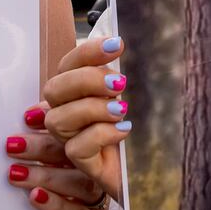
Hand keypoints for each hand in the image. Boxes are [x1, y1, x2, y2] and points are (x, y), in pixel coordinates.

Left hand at [6, 128, 108, 209]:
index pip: (77, 131)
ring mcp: (98, 199)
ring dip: (44, 175)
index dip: (54, 124)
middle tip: (12, 145)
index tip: (27, 119)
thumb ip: (39, 139)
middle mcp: (97, 172)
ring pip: (80, 183)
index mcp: (88, 150)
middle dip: (42, 147)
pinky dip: (55, 204)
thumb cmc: (36, 192)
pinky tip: (35, 196)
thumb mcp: (35, 162)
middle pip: (78, 154)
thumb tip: (29, 114)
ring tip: (15, 173)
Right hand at [38, 36, 129, 200]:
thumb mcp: (132, 94)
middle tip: (118, 83)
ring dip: (92, 109)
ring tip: (122, 110)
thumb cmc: (142, 127)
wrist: (156, 167)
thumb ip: (118, 73)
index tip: (117, 45)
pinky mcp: (83, 164)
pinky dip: (100, 135)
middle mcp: (67, 113)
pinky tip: (123, 131)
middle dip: (86, 80)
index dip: (87, 52)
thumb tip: (119, 42)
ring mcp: (71, 139)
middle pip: (54, 88)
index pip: (67, 64)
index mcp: (76, 91)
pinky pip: (76, 148)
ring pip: (58, 119)